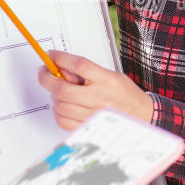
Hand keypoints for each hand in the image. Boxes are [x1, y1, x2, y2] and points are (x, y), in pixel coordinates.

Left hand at [36, 50, 153, 129]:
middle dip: (47, 78)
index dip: (61, 58)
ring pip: (60, 105)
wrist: (141, 116)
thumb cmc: (125, 95)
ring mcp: (93, 115)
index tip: (51, 56)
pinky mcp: (88, 128)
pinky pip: (62, 120)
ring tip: (57, 90)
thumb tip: (60, 67)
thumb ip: (87, 72)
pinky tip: (61, 106)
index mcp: (108, 81)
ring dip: (53, 95)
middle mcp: (101, 98)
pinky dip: (57, 112)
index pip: (79, 65)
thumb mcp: (110, 75)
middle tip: (44, 73)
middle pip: (64, 88)